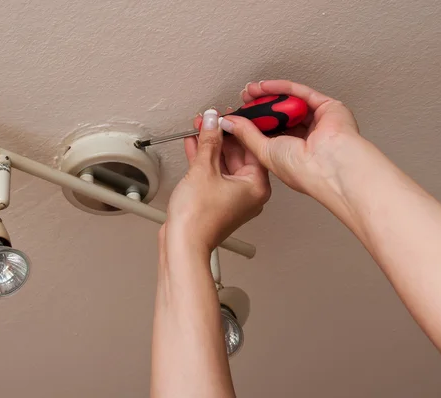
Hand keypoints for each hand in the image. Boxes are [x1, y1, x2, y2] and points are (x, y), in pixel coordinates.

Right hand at [165, 108, 270, 250]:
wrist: (183, 243)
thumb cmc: (199, 218)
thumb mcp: (203, 169)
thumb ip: (209, 141)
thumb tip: (212, 121)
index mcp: (257, 185)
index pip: (252, 146)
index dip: (237, 126)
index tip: (225, 114)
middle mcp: (250, 192)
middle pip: (238, 154)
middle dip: (220, 135)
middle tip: (209, 119)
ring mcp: (234, 198)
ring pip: (224, 163)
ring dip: (210, 146)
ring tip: (198, 128)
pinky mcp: (218, 201)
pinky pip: (214, 174)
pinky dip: (204, 160)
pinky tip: (193, 144)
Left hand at [220, 80, 359, 196]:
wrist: (327, 165)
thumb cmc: (301, 170)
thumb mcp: (264, 151)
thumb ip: (246, 134)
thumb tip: (229, 122)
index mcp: (290, 153)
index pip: (268, 133)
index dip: (251, 122)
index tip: (235, 114)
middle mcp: (305, 138)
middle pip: (278, 116)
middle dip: (259, 106)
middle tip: (242, 98)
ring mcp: (317, 122)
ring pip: (289, 103)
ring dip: (268, 95)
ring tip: (249, 90)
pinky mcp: (328, 107)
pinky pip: (301, 93)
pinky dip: (282, 88)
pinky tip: (264, 86)